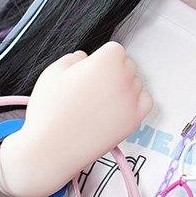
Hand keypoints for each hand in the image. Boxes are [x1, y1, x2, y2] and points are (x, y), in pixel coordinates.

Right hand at [0, 42, 151, 196]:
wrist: (53, 147)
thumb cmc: (50, 111)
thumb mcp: (53, 72)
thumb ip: (73, 58)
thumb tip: (84, 58)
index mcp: (106, 61)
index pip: (115, 49)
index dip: (101, 58)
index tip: (92, 69)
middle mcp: (124, 77)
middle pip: (127, 65)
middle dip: (113, 71)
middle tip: (94, 86)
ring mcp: (131, 99)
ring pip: (136, 82)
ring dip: (123, 86)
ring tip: (100, 101)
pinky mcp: (135, 119)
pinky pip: (145, 101)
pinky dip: (135, 101)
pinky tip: (117, 107)